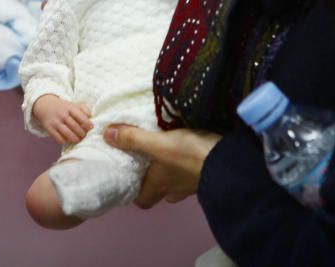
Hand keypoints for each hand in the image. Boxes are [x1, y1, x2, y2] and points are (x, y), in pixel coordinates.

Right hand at [32, 94, 93, 144]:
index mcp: (69, 108)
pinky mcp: (49, 128)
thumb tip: (90, 116)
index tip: (91, 128)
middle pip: (75, 126)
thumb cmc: (63, 107)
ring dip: (75, 139)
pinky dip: (65, 141)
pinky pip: (59, 138)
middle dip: (82, 133)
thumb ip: (83, 108)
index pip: (80, 116)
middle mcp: (62, 114)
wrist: (45, 106)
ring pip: (67, 133)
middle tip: (84, 136)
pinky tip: (68, 140)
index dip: (87, 123)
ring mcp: (55, 122)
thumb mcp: (73, 104)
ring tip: (78, 140)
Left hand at [104, 124, 220, 207]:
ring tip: (165, 156)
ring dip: (170, 173)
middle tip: (146, 164)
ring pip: (176, 184)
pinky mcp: (207, 174)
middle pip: (159, 192)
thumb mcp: (158, 144)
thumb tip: (106, 135)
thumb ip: (133, 139)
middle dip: (152, 181)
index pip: (142, 200)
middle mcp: (174, 189)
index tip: (127, 180)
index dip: (133, 193)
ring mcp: (192, 184)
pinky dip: (188, 166)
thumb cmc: (189, 156)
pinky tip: (188, 152)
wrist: (229, 161)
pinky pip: (193, 174)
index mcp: (158, 185)